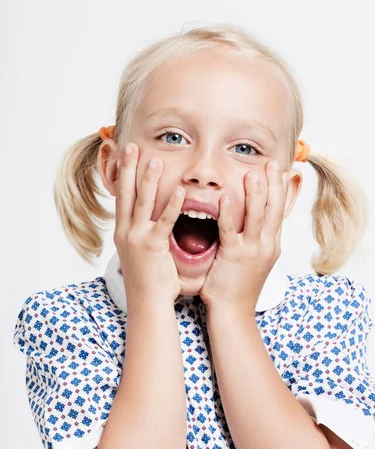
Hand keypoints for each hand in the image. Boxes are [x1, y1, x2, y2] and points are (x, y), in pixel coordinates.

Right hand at [113, 143, 185, 303]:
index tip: (124, 155)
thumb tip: (155, 219)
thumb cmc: (150, 278)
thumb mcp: (142, 251)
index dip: (123, 174)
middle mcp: (126, 231)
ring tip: (154, 160)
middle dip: (128, 168)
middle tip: (131, 146)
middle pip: (126, 193)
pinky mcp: (151, 247)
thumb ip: (147, 232)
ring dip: (148, 179)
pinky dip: (171, 206)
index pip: (122, 196)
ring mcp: (136, 238)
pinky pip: (163, 222)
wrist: (147, 302)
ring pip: (142, 202)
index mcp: (123, 231)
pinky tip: (179, 191)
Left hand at [199, 160, 285, 315]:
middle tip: (271, 163)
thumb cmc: (239, 287)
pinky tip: (226, 198)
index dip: (281, 190)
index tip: (281, 171)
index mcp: (272, 245)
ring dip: (255, 192)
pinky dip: (230, 213)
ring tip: (252, 172)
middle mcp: (266, 245)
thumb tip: (254, 224)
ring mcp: (252, 251)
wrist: (234, 312)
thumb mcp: (254, 261)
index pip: (280, 211)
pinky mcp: (234, 256)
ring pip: (257, 216)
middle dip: (273, 184)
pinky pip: (231, 230)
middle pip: (274, 209)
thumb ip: (255, 241)